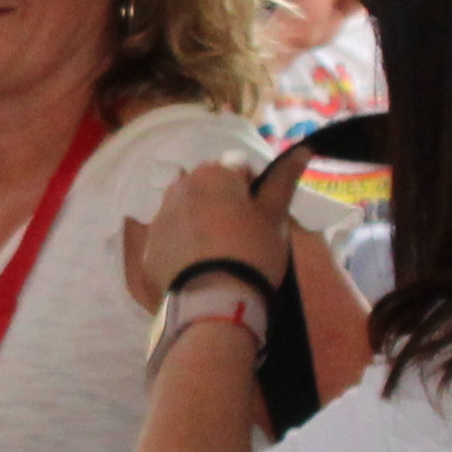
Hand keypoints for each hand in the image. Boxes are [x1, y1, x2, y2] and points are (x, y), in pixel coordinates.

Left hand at [121, 156, 300, 315]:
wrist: (216, 302)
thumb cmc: (252, 252)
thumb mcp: (274, 215)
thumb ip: (283, 179)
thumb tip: (302, 149)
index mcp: (212, 174)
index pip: (238, 170)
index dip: (254, 192)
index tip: (260, 218)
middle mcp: (179, 188)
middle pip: (207, 188)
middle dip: (223, 203)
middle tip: (241, 236)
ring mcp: (159, 218)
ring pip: (186, 211)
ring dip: (200, 222)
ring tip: (219, 254)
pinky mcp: (149, 249)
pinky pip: (170, 239)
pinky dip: (183, 246)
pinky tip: (199, 267)